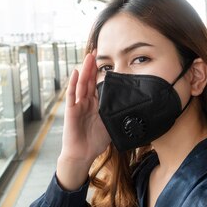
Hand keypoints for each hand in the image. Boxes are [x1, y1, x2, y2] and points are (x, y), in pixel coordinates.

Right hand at [56, 51, 110, 190]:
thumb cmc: (96, 141)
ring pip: (81, 84)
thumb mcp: (111, 124)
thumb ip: (118, 114)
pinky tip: (76, 73)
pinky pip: (72, 95)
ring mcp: (78, 105)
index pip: (97, 85)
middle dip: (92, 66)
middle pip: (89, 80)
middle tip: (96, 51)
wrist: (83, 155)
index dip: (101, 73)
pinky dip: (73, 83)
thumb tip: (136, 107)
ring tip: (89, 57)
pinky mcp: (71, 111)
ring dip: (85, 70)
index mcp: (95, 104)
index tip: (107, 60)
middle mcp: (86, 102)